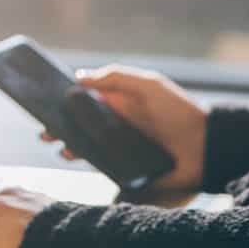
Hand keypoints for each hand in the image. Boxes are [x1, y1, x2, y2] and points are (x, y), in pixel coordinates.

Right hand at [41, 64, 205, 192]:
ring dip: (70, 146)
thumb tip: (79, 78)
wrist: (205, 147)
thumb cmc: (178, 111)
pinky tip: (78, 158)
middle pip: (80, 125)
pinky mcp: (126, 168)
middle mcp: (116, 125)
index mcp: (120, 103)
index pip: (85, 100)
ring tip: (61, 146)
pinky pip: (101, 165)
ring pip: (86, 146)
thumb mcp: (148, 86)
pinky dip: (87, 162)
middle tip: (44, 130)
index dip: (64, 100)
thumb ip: (116, 78)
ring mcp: (119, 148)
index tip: (43, 100)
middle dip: (60, 126)